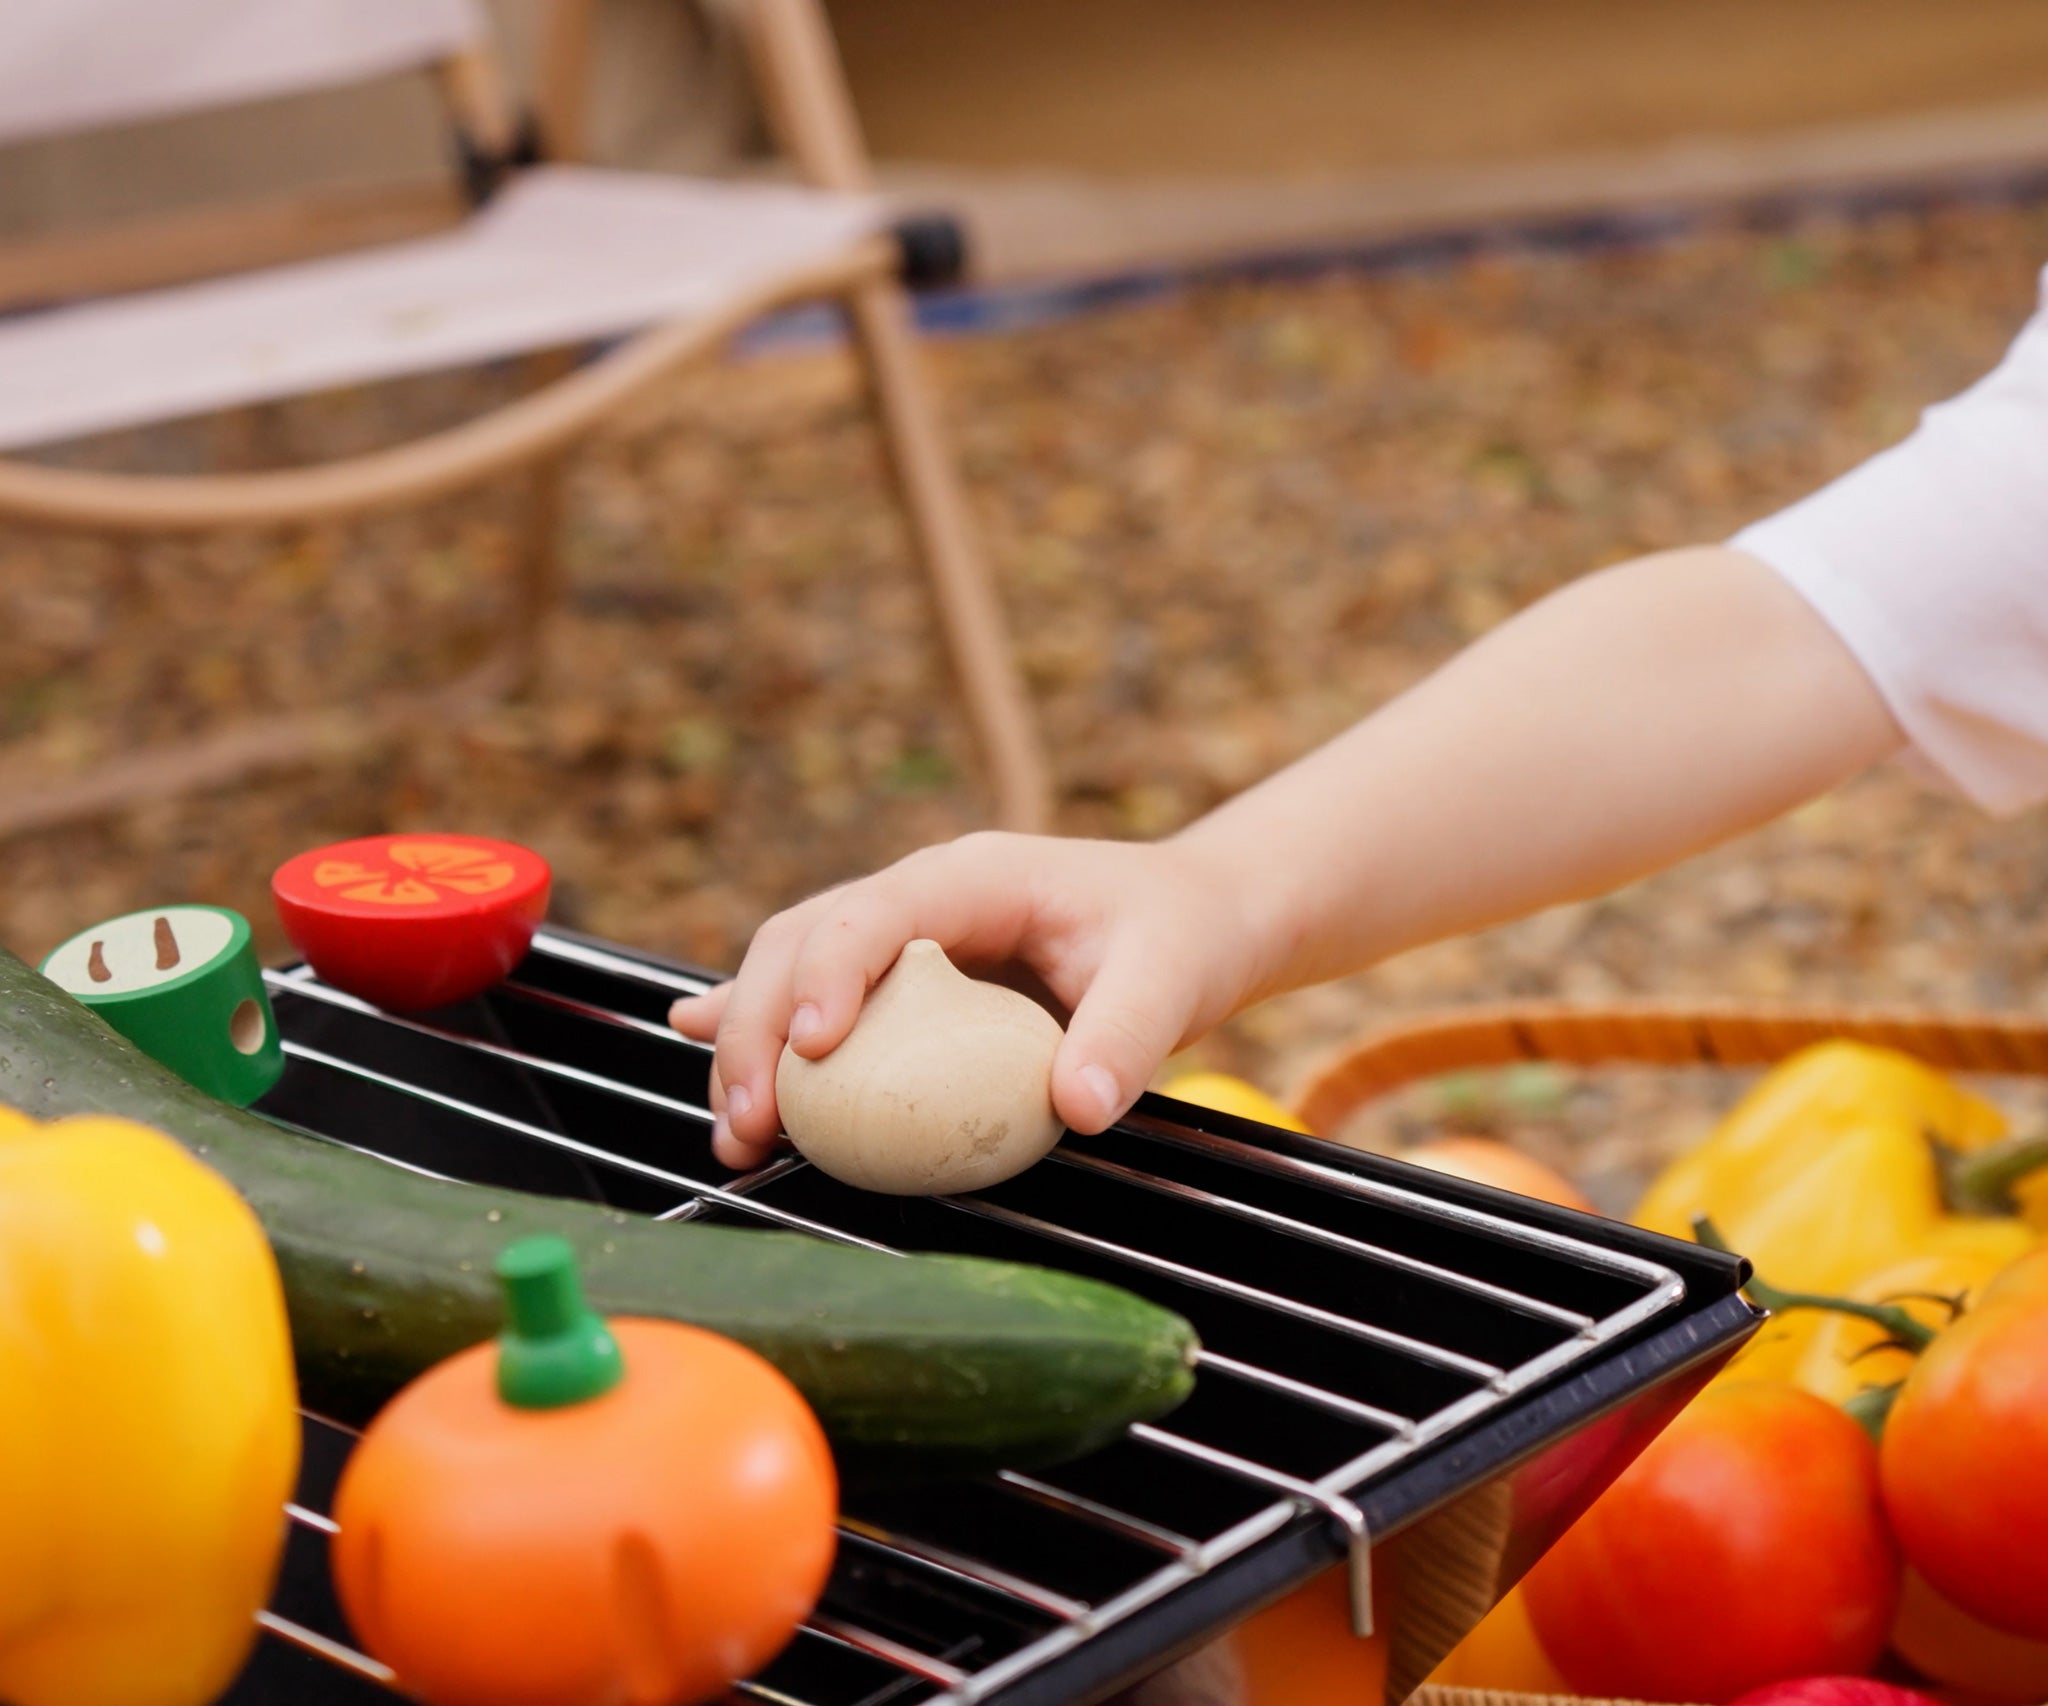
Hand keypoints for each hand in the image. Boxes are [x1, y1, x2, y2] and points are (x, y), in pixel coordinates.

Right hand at [669, 831, 1264, 1170]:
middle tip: (751, 1122)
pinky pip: (814, 990)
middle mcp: (920, 895)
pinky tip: (696, 1043)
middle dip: (757, 1026)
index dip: (830, 974)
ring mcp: (902, 934)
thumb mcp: (1169, 980)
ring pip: (789, 965)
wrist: (1187, 919)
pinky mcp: (900, 978)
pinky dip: (756, 1023)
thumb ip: (1125, 1039)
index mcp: (974, 877)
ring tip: (734, 1133)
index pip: (875, 911)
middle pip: (802, 939)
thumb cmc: (1178, 936)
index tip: (812, 1051)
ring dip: (746, 1042)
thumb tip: (1077, 1110)